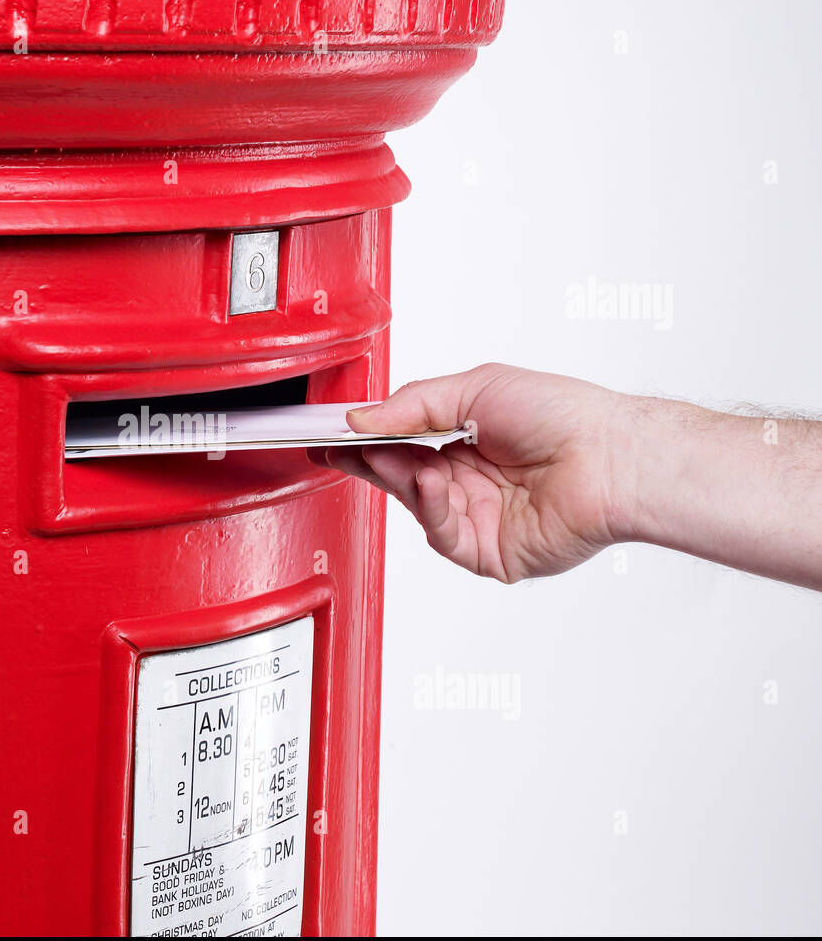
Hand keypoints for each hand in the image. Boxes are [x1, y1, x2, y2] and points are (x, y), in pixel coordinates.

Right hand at [318, 364, 633, 581]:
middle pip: (399, 475)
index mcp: (465, 440)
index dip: (365, 439)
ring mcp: (477, 517)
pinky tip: (435, 481)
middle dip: (368, 460)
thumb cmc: (564, 416)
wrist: (609, 459)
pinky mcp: (488, 552)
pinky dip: (432, 508)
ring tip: (394, 455)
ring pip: (416, 505)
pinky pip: (442, 536)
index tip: (332, 433)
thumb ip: (412, 404)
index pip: (400, 441)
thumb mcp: (476, 388)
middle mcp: (469, 480)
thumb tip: (362, 419)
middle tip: (339, 447)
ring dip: (402, 479)